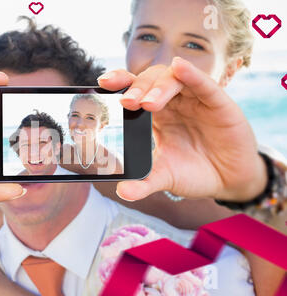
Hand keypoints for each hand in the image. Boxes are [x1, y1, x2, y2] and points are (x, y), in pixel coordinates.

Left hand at [98, 57, 266, 201]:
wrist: (229, 180)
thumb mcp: (165, 177)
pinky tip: (180, 68)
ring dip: (158, 87)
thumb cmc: (194, 172)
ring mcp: (194, 99)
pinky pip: (204, 84)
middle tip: (126, 103)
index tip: (102, 84)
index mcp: (155, 115)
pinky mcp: (218, 103)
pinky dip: (192, 75)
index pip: (135, 91)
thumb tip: (122, 192)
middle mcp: (173, 102)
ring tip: (147, 103)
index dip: (120, 83)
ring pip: (173, 79)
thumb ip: (144, 183)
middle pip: (150, 81)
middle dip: (136, 88)